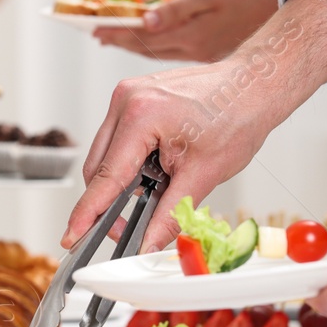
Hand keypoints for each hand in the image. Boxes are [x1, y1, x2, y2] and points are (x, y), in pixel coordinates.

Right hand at [60, 61, 284, 251]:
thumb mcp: (204, 174)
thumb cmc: (237, 116)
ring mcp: (126, 94)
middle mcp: (125, 99)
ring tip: (159, 184)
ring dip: (123, 178)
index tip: (71, 235)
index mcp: (141, 116)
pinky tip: (157, 165)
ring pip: (106, 152)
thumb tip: (147, 242)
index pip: (105, 176)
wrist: (255, 84)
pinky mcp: (133, 96)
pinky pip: (118, 137)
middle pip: (98, 165)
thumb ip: (170, 214)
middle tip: (129, 226)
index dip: (88, 212)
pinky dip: (130, 159)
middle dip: (109, 199)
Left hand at [93, 0, 283, 61]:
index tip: (94, 28)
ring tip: (111, 38)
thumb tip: (145, 16)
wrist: (288, 17)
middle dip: (119, 40)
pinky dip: (153, 46)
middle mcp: (192, 50)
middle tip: (96, 34)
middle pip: (145, 47)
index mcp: (191, 32)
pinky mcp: (209, 58)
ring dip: (133, 45)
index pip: (142, 34)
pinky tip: (144, 41)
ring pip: (157, 53)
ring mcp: (200, 57)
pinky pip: (172, 53)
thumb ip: (176, 4)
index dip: (116, 32)